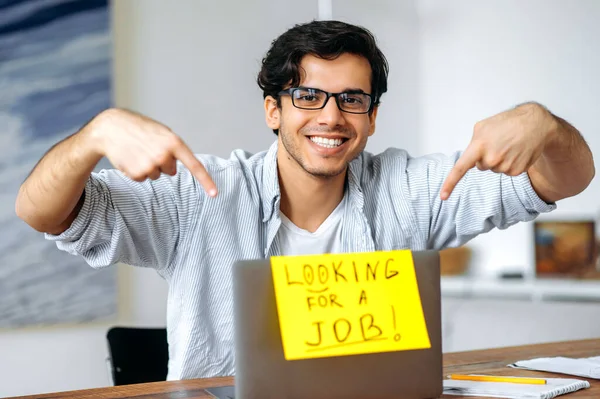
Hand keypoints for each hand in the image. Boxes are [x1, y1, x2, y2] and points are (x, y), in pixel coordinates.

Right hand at [89, 108, 216, 196]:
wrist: (111, 127)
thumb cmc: (139, 129)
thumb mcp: (162, 132)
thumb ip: (174, 148)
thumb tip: (177, 168)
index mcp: (174, 142)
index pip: (194, 165)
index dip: (206, 181)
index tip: (215, 195)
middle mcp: (164, 155)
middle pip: (171, 171)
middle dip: (162, 163)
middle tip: (148, 148)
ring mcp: (151, 165)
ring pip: (157, 175)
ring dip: (148, 166)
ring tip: (137, 151)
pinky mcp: (137, 173)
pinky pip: (143, 178)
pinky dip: (137, 170)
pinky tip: (130, 157)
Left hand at [440, 103, 556, 199]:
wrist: (536, 123)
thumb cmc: (507, 122)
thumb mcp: (483, 126)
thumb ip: (473, 143)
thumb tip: (470, 157)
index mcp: (479, 146)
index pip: (460, 168)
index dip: (450, 183)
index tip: (442, 196)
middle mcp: (491, 159)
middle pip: (481, 166)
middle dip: (486, 156)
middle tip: (499, 142)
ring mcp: (504, 167)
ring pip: (494, 169)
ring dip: (499, 159)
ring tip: (509, 144)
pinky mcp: (516, 172)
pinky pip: (506, 171)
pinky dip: (510, 163)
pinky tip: (517, 151)